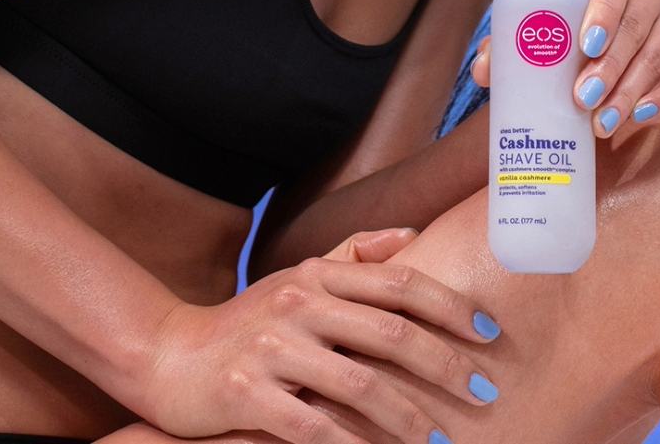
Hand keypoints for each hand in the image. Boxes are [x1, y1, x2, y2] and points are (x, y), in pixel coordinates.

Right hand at [139, 226, 501, 443]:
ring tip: (441, 440)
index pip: (399, 282)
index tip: (489, 332)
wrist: (170, 355)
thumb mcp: (300, 276)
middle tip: (484, 390)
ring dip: (408, 417)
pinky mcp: (245, 393)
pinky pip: (311, 427)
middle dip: (444, 363)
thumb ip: (355, 254)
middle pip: (390, 331)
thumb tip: (413, 236)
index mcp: (319, 274)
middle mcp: (300, 303)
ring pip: (359, 383)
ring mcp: (271, 348)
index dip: (450, 305)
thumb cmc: (250, 318)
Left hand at [472, 0, 659, 136]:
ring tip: (602, 121)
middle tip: (583, 99)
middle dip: (611, 64)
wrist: (613, 55)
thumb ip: (513, 43)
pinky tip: (644, 116)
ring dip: (632, 89)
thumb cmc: (572, 36)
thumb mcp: (545, 31)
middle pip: (639, 19)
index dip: (603, 10)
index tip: (584, 46)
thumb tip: (484, 71)